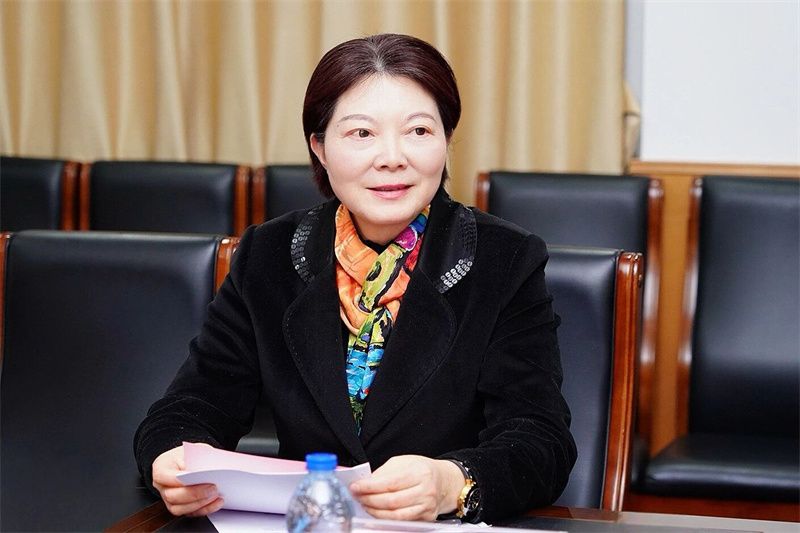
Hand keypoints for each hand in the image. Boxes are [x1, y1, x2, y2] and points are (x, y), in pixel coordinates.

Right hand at [151, 444, 223, 516]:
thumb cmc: (187, 455)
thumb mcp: (194, 450)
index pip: (166, 477)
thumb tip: (211, 468)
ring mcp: (168, 499)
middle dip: (194, 494)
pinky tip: (216, 502)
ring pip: (179, 508)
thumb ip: (198, 458)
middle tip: (213, 488)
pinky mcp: (179, 507)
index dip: (182, 480)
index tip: (199, 477)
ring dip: (200, 504)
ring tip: (216, 495)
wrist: (185, 461)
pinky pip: (189, 513)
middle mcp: (162, 486)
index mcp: (161, 469)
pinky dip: (204, 509)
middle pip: (172, 496)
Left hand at [348, 455, 463, 520]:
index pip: (390, 482)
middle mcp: (426, 491)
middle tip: (357, 497)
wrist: (444, 482)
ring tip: (365, 505)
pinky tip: (377, 513)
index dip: (370, 487)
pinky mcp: (426, 518)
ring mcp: (427, 507)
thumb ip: (384, 472)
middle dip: (369, 500)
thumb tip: (365, 483)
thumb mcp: (404, 462)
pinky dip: (386, 519)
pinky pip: (402, 522)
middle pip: (392, 501)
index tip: (356, 487)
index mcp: (420, 473)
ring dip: (375, 512)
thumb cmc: (422, 470)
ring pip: (396, 515)